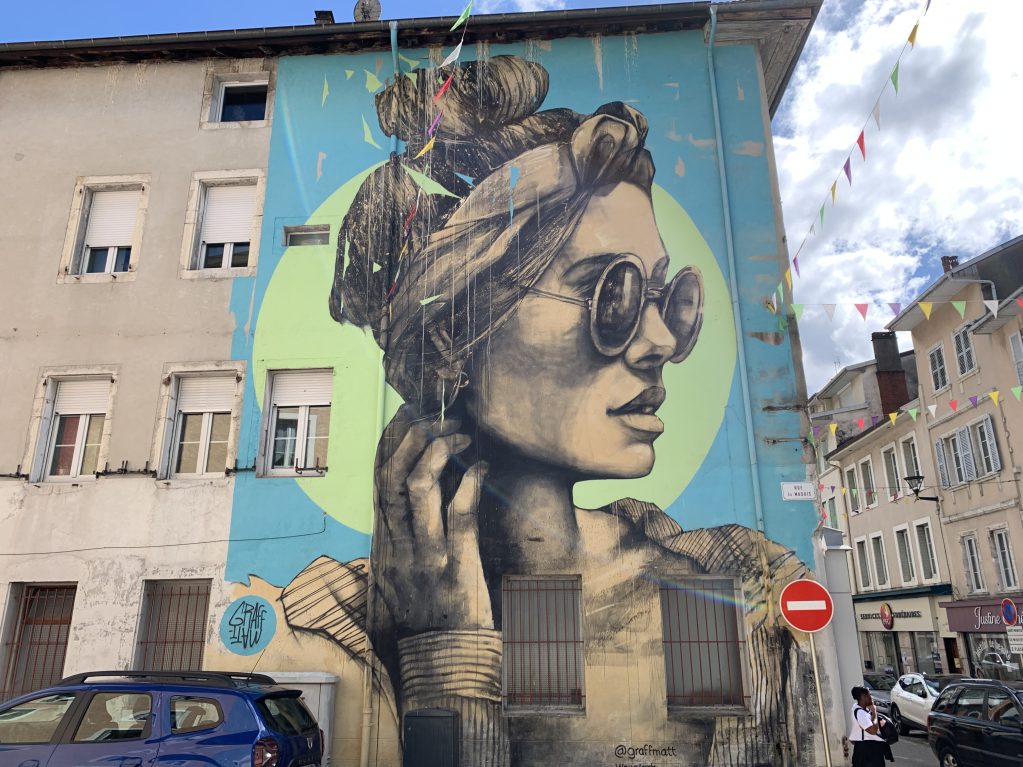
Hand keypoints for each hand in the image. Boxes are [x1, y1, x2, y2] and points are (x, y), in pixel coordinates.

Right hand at [372, 408, 491, 635]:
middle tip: (437, 417)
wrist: (443, 671)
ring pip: (419, 488)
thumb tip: (390, 531)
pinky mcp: (456, 566)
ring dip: (440, 452)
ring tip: (461, 435)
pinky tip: (483, 467)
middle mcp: (399, 548)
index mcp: (384, 550)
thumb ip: (390, 560)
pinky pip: (461, 514)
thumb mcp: (392, 595)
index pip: (379, 485)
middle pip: (394, 478)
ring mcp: (426, 556)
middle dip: (412, 437)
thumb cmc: (424, 632)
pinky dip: (472, 483)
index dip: (390, 445)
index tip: (404, 417)